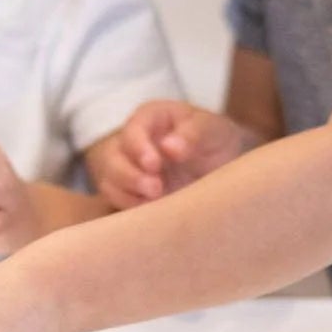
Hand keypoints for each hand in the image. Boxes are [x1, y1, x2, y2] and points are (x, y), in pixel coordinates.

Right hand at [90, 100, 258, 208]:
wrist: (221, 167)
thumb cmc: (213, 139)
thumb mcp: (213, 129)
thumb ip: (194, 133)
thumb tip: (169, 147)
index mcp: (151, 118)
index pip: (133, 129)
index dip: (138, 147)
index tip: (154, 164)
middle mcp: (133, 143)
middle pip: (113, 157)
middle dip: (130, 175)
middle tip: (156, 189)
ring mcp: (129, 168)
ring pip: (110, 181)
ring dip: (127, 194)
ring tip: (155, 202)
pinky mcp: (131, 194)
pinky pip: (118, 202)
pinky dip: (130, 208)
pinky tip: (151, 214)